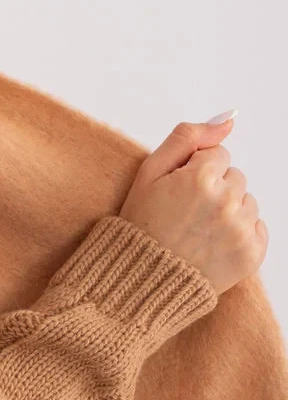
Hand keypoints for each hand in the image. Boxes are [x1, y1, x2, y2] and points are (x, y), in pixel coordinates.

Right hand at [119, 114, 266, 294]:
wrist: (141, 281)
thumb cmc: (141, 225)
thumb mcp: (149, 172)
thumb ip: (188, 137)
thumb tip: (229, 119)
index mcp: (201, 178)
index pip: (218, 155)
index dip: (194, 172)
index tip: (177, 194)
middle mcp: (226, 202)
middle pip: (235, 178)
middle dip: (215, 190)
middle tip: (185, 215)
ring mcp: (241, 230)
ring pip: (248, 202)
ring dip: (228, 212)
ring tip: (198, 231)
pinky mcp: (251, 254)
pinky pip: (258, 229)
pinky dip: (240, 235)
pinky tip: (212, 245)